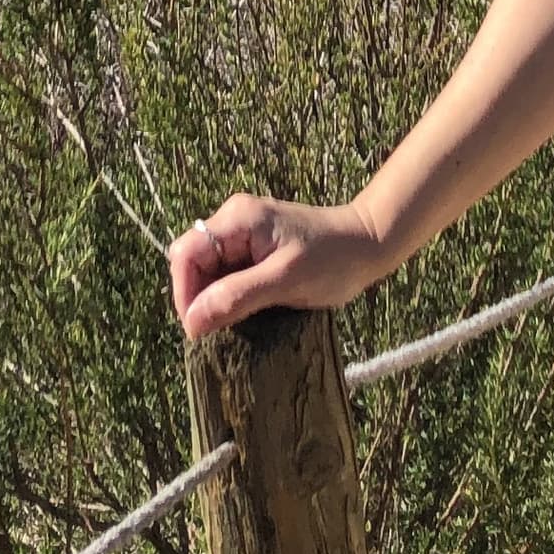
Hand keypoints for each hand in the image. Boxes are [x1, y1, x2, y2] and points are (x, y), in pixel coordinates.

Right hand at [167, 193, 393, 336]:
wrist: (368, 245)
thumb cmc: (332, 260)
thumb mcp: (285, 281)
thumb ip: (237, 297)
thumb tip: (193, 321)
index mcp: (237, 219)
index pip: (186, 254)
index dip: (185, 293)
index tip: (198, 330)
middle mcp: (234, 221)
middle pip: (193, 262)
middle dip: (198, 299)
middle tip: (214, 334)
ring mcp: (244, 235)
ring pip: (209, 272)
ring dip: (214, 300)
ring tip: (230, 327)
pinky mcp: (255, 250)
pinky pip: (228, 275)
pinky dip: (230, 297)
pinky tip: (244, 315)